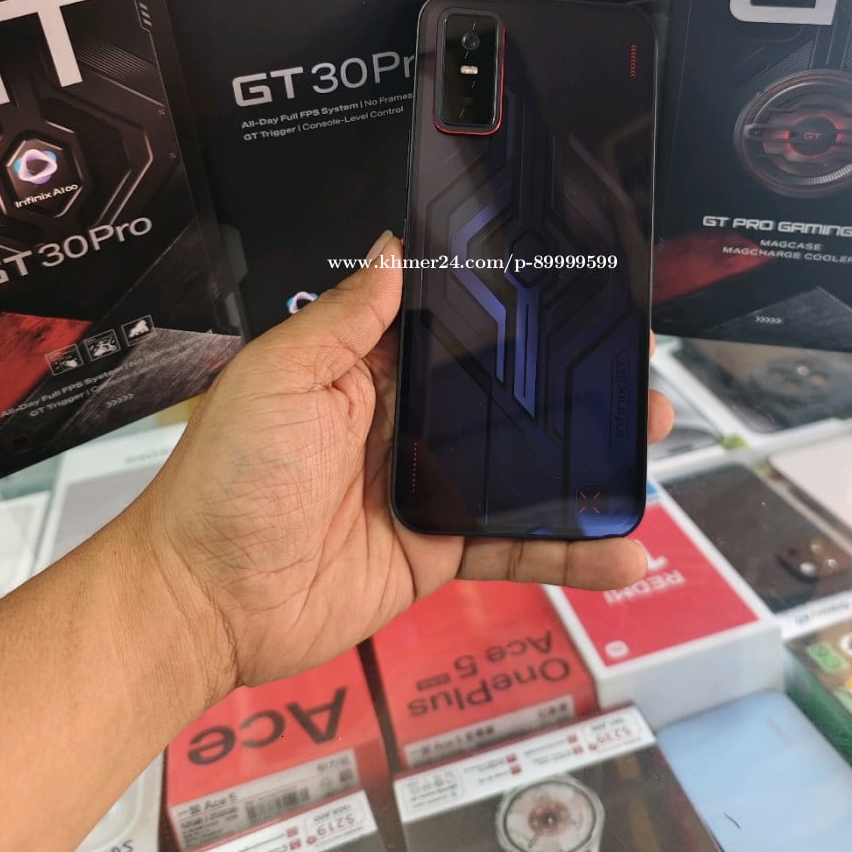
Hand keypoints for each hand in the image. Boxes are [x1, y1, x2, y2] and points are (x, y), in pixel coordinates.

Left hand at [138, 234, 673, 692]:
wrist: (205, 601)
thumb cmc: (225, 478)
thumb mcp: (279, 378)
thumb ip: (346, 320)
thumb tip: (394, 250)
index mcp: (371, 371)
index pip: (456, 331)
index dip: (510, 313)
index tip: (571, 291)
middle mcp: (408, 425)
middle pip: (504, 397)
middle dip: (568, 383)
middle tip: (631, 366)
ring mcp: (429, 490)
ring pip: (524, 470)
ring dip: (586, 459)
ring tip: (647, 440)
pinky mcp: (439, 552)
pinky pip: (515, 545)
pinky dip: (569, 552)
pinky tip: (621, 554)